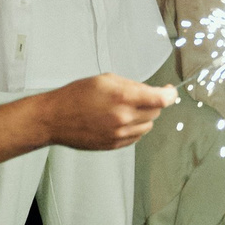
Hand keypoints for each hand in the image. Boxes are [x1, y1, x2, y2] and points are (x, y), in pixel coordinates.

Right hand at [37, 74, 173, 150]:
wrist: (54, 119)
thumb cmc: (75, 96)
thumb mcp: (106, 80)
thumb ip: (132, 85)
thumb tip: (152, 90)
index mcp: (123, 97)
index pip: (162, 99)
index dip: (170, 94)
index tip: (170, 91)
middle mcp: (124, 118)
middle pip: (156, 112)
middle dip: (154, 103)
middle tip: (141, 97)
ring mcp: (119, 134)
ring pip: (148, 125)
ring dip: (144, 116)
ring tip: (126, 108)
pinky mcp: (114, 145)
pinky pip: (136, 136)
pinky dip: (134, 128)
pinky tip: (120, 120)